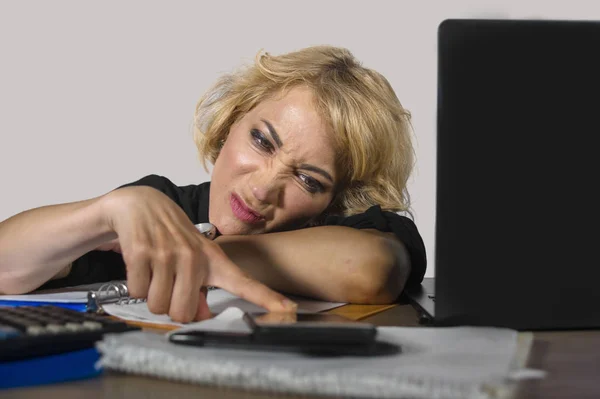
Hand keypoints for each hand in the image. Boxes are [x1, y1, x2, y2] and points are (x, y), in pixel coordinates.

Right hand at [100, 186, 297, 322]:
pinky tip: (141, 264)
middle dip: (170, 306)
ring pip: (158, 305)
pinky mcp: (142, 251)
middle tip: (168, 285)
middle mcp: (195, 256)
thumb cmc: (170, 236)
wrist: (139, 203)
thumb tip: (203, 316)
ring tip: (155, 271)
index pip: (244, 282)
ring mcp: (168, 253)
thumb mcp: (192, 260)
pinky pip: (137, 291)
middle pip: (183, 312)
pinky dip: (135, 284)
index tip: (289, 310)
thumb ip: (200, 291)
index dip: (267, 298)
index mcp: (213, 260)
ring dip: (151, 295)